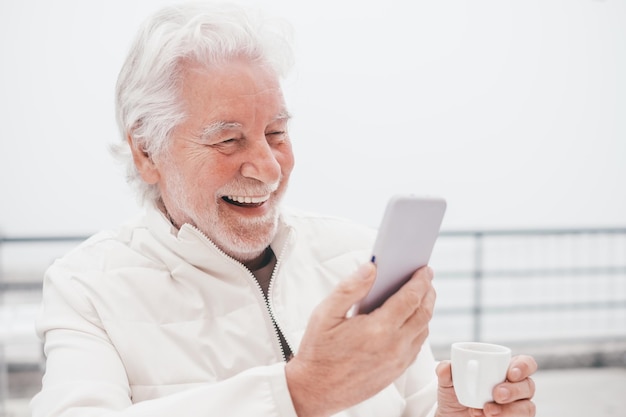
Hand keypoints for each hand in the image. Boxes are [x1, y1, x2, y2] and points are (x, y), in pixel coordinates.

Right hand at [285, 263, 435, 416]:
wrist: (315, 391)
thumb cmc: (318, 352)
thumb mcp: (326, 313)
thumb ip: (350, 288)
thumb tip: (371, 268)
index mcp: (377, 329)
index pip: (410, 298)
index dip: (421, 281)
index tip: (424, 269)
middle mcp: (393, 347)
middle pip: (424, 313)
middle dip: (428, 293)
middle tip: (426, 278)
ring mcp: (397, 362)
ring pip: (424, 331)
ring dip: (426, 311)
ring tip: (420, 296)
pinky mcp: (396, 372)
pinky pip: (416, 346)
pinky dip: (419, 329)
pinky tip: (409, 320)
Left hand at [435, 355, 537, 416]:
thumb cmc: (455, 393)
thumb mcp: (447, 382)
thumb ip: (445, 371)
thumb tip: (446, 366)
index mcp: (504, 369)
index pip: (525, 363)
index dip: (523, 366)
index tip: (511, 373)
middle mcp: (515, 387)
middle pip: (528, 385)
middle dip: (514, 390)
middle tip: (497, 394)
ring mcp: (516, 406)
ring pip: (527, 407)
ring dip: (509, 410)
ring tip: (487, 410)